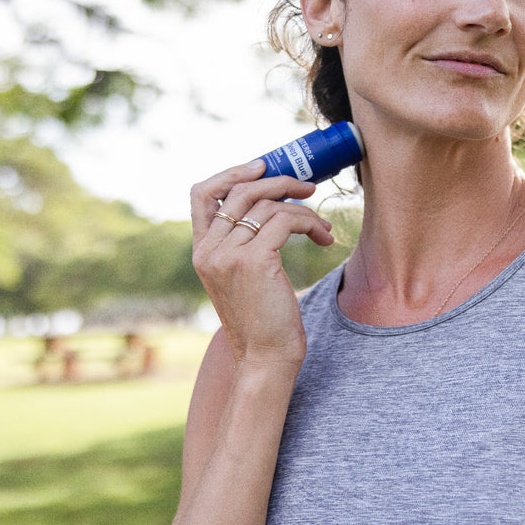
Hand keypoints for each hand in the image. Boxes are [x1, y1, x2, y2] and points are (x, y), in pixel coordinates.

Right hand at [189, 160, 334, 373]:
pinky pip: (285, 221)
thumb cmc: (262, 318)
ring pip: (268, 205)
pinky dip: (309, 222)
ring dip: (303, 208)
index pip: (201, 194)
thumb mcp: (242, 277)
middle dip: (279, 181)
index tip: (262, 166)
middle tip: (308, 188)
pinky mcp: (254, 261)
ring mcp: (229, 255)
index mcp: (202, 251)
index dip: (231, 173)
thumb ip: (242, 244)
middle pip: (241, 191)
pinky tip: (323, 237)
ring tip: (322, 225)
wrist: (266, 357)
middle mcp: (209, 250)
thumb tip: (271, 206)